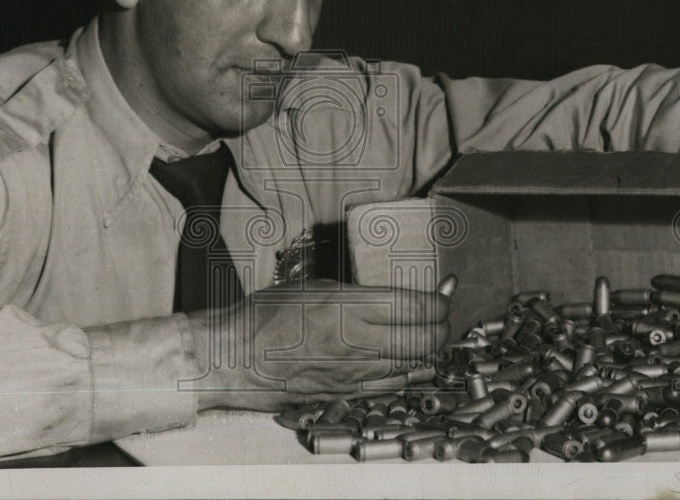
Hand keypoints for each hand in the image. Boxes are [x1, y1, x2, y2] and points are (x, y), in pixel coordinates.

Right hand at [186, 279, 449, 410]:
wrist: (236, 357)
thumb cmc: (268, 315)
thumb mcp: (316, 287)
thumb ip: (360, 294)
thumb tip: (397, 296)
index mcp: (348, 307)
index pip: (415, 306)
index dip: (439, 302)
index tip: (443, 295)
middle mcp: (357, 341)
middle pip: (425, 338)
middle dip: (442, 326)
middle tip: (441, 315)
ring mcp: (354, 372)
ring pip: (414, 364)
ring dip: (428, 349)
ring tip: (429, 334)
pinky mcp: (347, 393)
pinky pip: (393, 384)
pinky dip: (409, 371)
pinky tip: (411, 361)